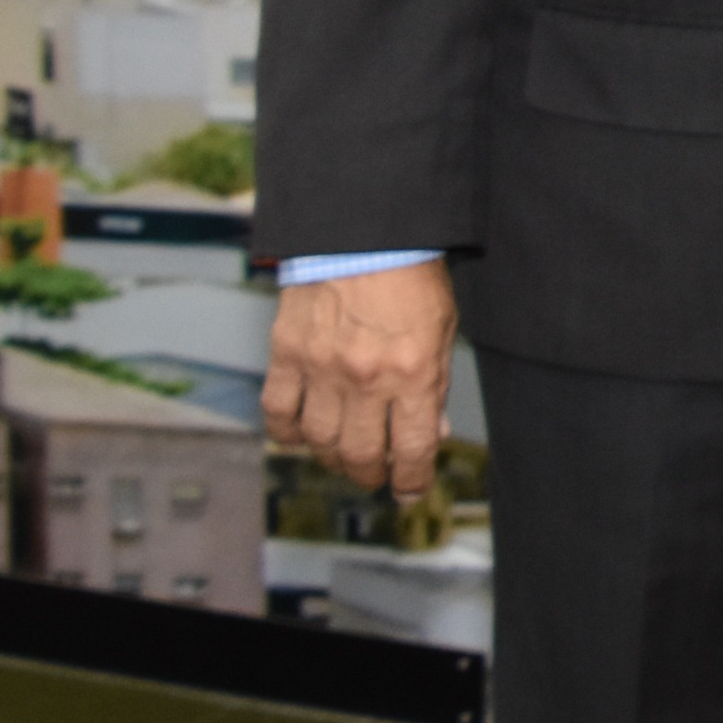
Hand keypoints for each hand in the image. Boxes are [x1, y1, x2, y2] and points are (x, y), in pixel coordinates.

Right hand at [263, 259, 456, 500]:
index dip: (412, 480)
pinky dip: (288, 433)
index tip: (410, 490)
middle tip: (376, 476)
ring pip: (319, 442)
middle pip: (360, 455)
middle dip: (371, 476)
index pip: (411, 449)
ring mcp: (320, 370)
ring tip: (343, 458)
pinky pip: (278, 413)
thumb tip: (431, 432)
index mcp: (412, 373)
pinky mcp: (285, 355)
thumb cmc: (411, 276)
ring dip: (332, 459)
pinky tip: (301, 435)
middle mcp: (364, 379)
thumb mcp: (443, 329)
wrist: (363, 232)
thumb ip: (436, 385)